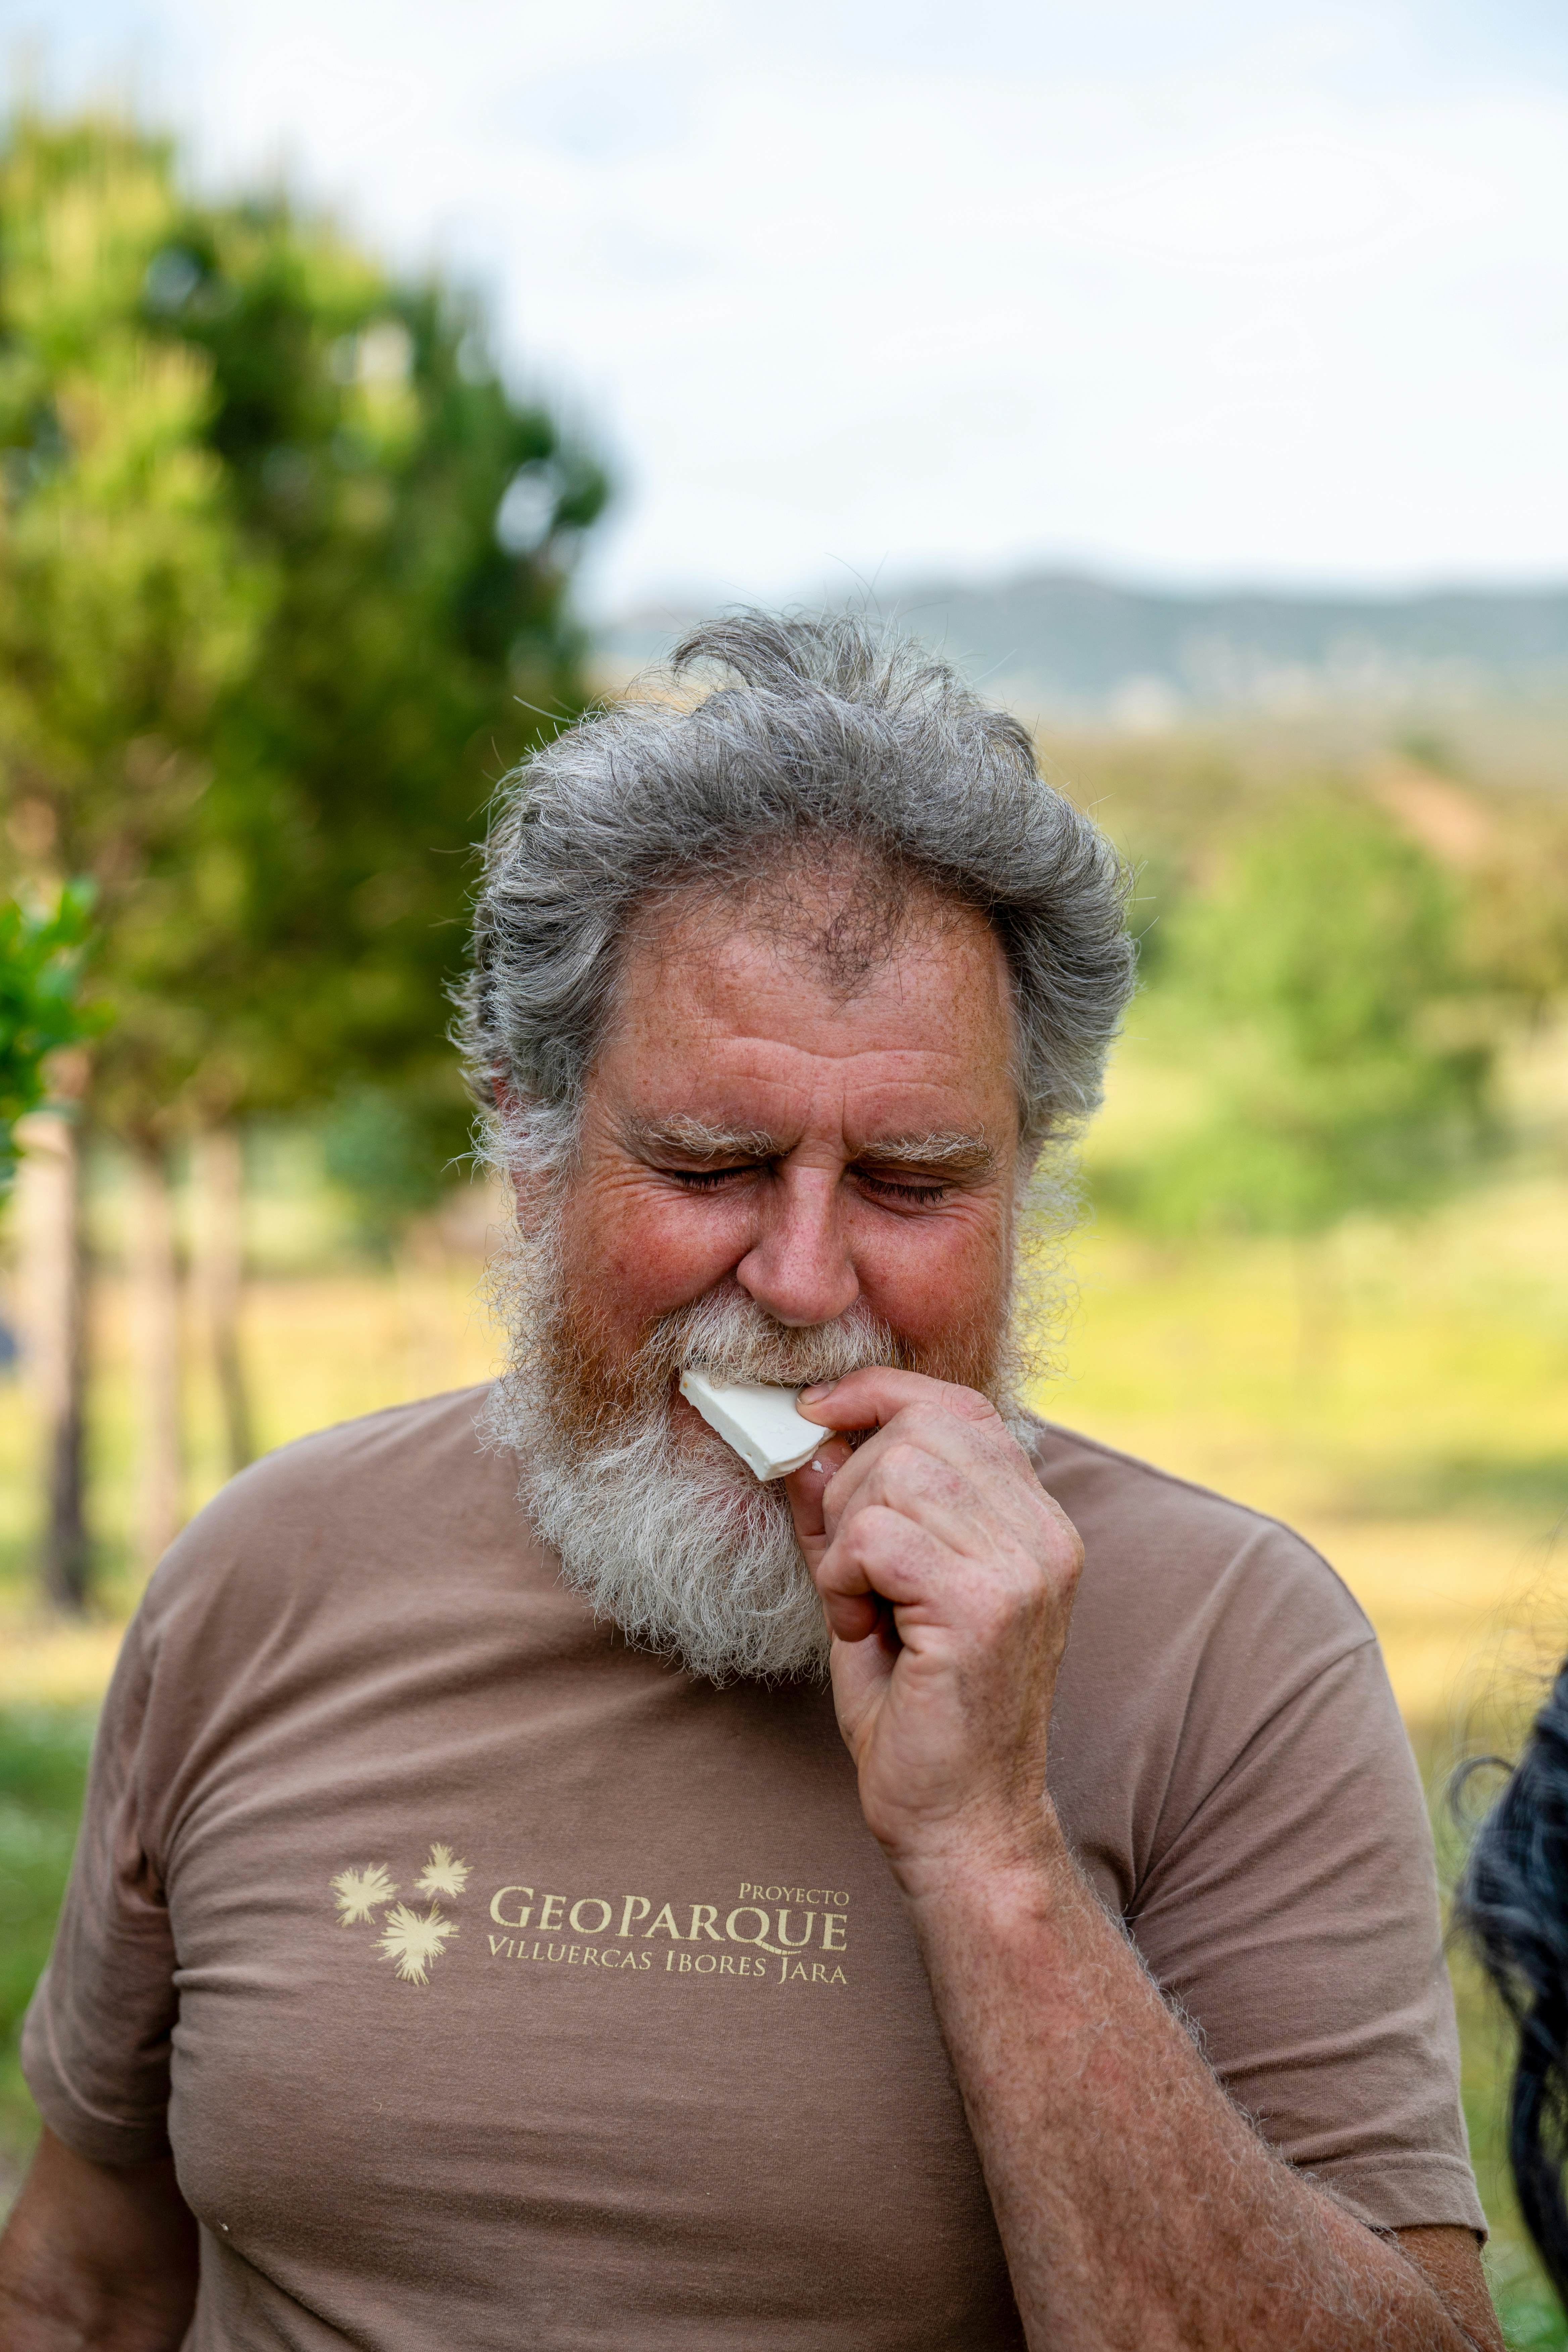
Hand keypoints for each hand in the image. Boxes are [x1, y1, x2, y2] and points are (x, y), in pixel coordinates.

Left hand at [786, 1370, 1082, 1889]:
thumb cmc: (918, 1711)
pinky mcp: (985, 1608)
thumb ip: (853, 1511)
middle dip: (852, 1484)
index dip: (881, 1393)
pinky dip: (844, 1578)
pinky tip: (861, 1629)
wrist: (962, 1822)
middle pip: (918, 1430)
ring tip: (861, 1604)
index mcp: (1036, 1522)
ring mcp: (1023, 1569)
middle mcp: (1044, 1534)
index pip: (962, 1406)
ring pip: (893, 1475)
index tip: (817, 1414)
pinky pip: (876, 1537)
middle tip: (849, 1567)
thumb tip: (810, 1438)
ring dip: (846, 1537)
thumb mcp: (880, 1589)